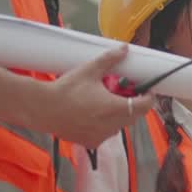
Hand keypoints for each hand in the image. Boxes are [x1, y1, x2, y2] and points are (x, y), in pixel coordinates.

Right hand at [39, 45, 153, 147]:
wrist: (42, 109)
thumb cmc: (65, 90)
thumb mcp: (89, 70)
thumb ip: (110, 59)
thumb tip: (124, 48)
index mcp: (115, 108)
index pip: (145, 106)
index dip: (148, 97)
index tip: (145, 89)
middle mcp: (111, 125)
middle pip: (134, 116)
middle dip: (133, 104)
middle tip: (123, 92)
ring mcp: (101, 136)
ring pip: (120, 125)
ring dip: (119, 115)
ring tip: (106, 102)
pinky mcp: (91, 142)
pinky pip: (106, 134)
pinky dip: (105, 125)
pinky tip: (94, 115)